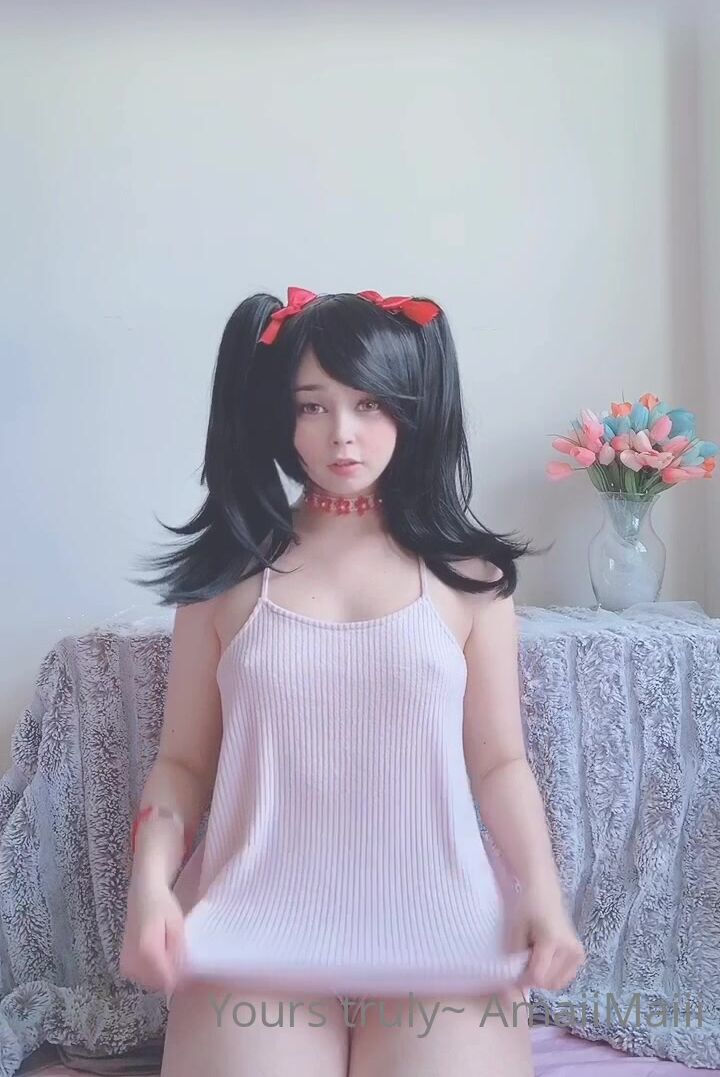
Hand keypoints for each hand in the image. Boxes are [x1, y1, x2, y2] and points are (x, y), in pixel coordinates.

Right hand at [119, 876, 185, 995]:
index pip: (166, 980)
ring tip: (171, 957)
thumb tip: (181, 975)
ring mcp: (126, 964)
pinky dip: (152, 973)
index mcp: (146, 951)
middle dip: (171, 977)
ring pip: (150, 983)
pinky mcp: (124, 964)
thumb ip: (177, 952)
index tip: (190, 973)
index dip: (180, 980)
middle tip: (181, 962)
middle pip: (158, 984)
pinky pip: (142, 978)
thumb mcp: (177, 925)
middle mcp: (132, 960)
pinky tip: (160, 958)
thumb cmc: (162, 906)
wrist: (143, 894)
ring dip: (162, 976)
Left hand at [503, 886, 585, 992]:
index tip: (514, 970)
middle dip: (534, 978)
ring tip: (534, 959)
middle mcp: (569, 949)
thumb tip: (515, 976)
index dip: (523, 978)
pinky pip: (566, 976)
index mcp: (552, 941)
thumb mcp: (514, 927)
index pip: (538, 976)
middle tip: (523, 964)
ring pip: (559, 982)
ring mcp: (577, 952)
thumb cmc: (526, 904)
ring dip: (544, 977)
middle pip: (549, 982)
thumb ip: (514, 953)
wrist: (543, 889)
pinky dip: (554, 974)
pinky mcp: (580, 954)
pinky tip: (544, 960)